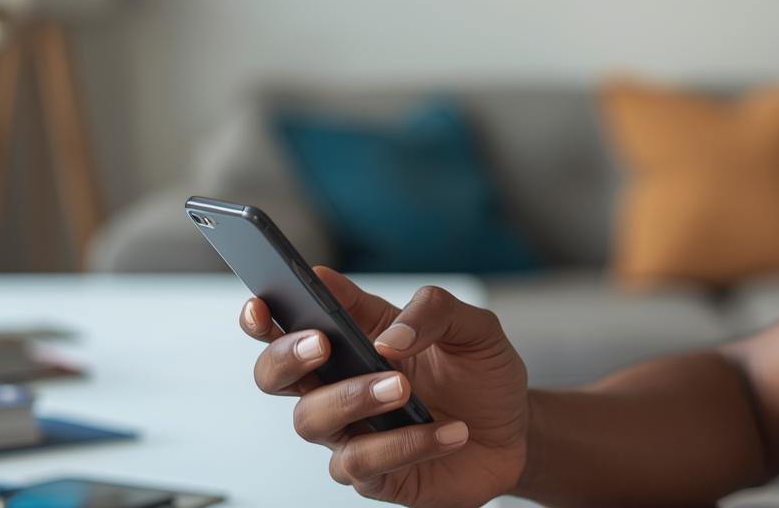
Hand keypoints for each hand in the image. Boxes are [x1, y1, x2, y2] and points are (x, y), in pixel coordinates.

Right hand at [242, 268, 528, 505]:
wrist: (516, 431)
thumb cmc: (483, 375)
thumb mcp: (474, 327)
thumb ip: (434, 311)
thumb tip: (391, 336)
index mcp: (356, 337)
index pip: (293, 320)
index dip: (265, 313)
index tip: (262, 304)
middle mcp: (341, 384)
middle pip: (275, 374)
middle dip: (285, 357)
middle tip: (323, 343)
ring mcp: (352, 431)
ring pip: (311, 420)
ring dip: (353, 399)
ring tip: (403, 389)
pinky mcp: (375, 474)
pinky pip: (362, 464)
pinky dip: (406, 444)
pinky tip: (449, 432)